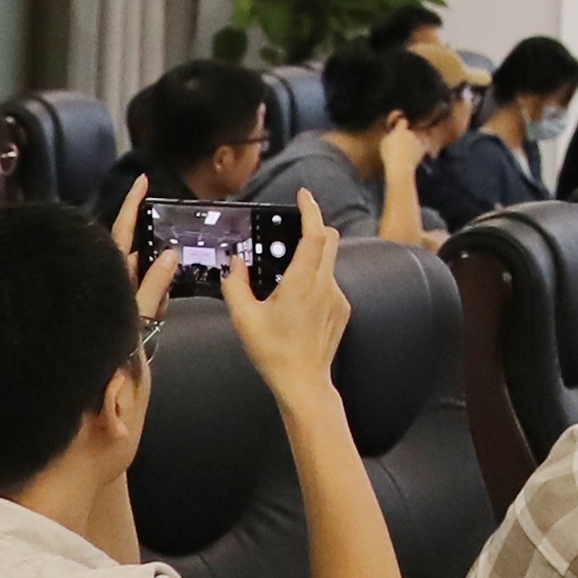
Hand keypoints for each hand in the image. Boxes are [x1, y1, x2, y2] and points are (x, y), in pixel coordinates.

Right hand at [237, 214, 353, 401]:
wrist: (304, 383)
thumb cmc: (273, 353)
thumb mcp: (244, 318)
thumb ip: (235, 285)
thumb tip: (234, 263)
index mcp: (302, 283)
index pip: (314, 235)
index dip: (310, 211)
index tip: (303, 195)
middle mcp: (325, 285)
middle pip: (330, 240)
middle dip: (315, 226)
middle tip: (295, 225)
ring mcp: (337, 297)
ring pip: (329, 262)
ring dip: (313, 256)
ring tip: (287, 272)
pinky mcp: (342, 309)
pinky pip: (330, 283)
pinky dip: (316, 279)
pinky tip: (297, 300)